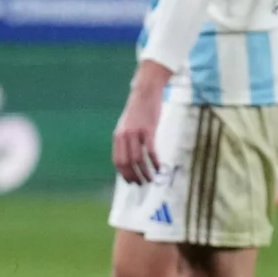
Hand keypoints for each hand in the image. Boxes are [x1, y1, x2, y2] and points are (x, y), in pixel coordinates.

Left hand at [112, 60, 169, 183]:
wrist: (145, 92)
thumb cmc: (138, 110)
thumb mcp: (126, 125)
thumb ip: (126, 140)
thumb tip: (130, 158)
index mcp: (117, 136)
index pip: (117, 161)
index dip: (123, 174)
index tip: (131, 182)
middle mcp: (124, 136)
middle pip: (127, 163)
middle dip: (134, 176)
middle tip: (142, 184)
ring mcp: (135, 133)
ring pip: (138, 159)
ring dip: (145, 172)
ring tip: (151, 179)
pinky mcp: (148, 130)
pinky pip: (150, 151)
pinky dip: (155, 162)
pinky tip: (159, 168)